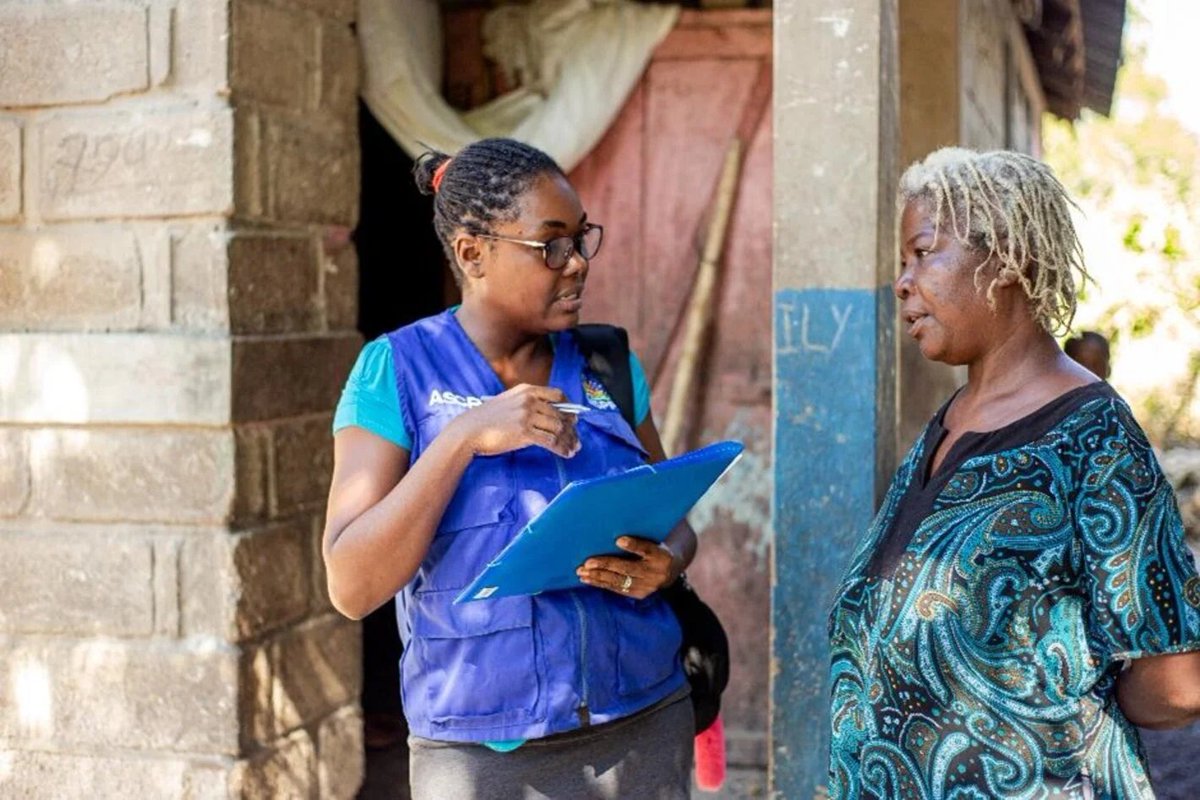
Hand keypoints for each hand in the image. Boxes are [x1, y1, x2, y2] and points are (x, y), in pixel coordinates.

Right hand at [447, 384, 579, 458]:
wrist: (468, 430)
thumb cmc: (485, 419)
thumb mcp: (507, 402)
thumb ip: (526, 403)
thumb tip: (545, 415)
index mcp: (526, 390)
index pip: (557, 395)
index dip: (569, 408)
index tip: (574, 418)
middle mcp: (529, 400)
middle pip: (560, 414)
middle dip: (572, 429)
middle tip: (577, 440)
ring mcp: (527, 416)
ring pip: (558, 428)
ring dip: (569, 440)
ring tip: (574, 449)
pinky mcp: (524, 433)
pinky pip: (550, 441)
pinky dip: (561, 448)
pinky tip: (566, 454)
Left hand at [576, 536, 683, 598]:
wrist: (671, 569)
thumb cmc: (654, 548)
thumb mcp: (652, 541)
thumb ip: (638, 539)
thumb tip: (613, 532)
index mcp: (661, 555)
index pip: (647, 549)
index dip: (633, 545)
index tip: (618, 540)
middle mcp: (656, 572)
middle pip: (628, 568)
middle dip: (606, 565)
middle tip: (587, 563)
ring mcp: (648, 586)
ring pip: (619, 581)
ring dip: (598, 577)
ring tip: (581, 572)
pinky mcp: (639, 594)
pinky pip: (618, 589)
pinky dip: (601, 584)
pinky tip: (587, 579)